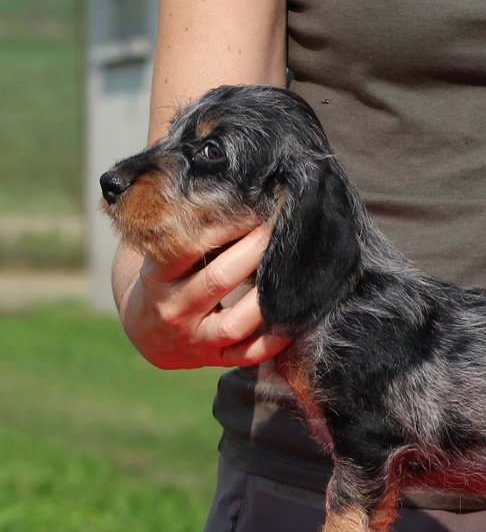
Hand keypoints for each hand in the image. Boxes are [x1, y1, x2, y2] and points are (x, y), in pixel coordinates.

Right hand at [115, 222, 292, 369]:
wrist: (145, 330)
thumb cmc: (166, 278)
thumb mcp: (163, 253)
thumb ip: (188, 226)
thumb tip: (207, 173)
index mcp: (157, 276)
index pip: (190, 248)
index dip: (225, 226)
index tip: (254, 208)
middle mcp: (174, 309)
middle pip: (219, 279)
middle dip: (254, 251)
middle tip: (280, 228)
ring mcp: (195, 338)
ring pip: (234, 323)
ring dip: (266, 300)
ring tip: (291, 274)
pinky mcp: (213, 359)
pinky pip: (247, 355)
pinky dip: (273, 342)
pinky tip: (293, 323)